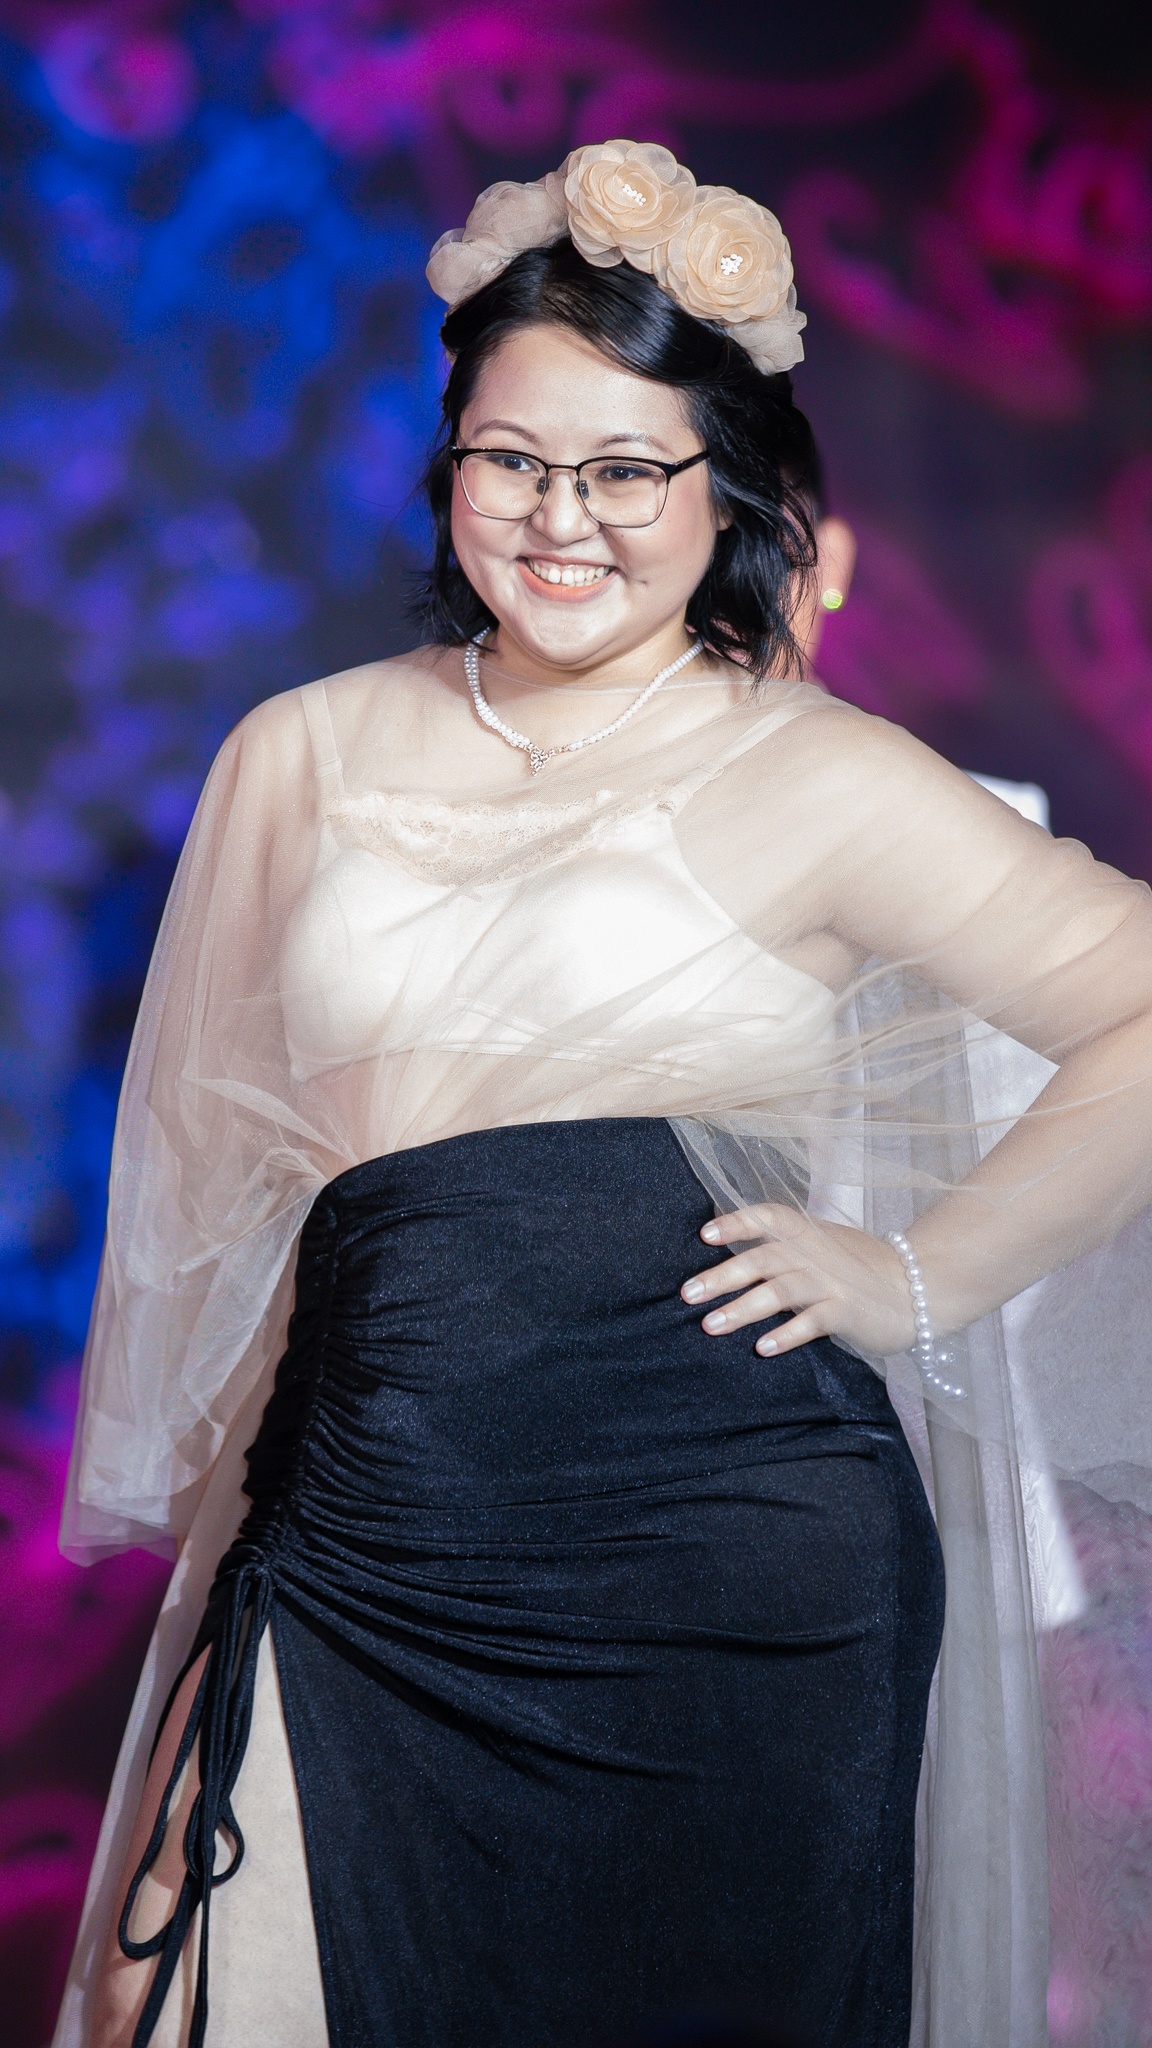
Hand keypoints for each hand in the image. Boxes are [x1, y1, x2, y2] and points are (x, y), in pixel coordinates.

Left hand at [681, 1203, 916, 1358]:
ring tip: (711, 1326)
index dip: (736, 1222)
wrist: (920, 1285)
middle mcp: (815, 1253)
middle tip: (688, 1294)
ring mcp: (832, 1282)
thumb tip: (734, 1261)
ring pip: (781, 1290)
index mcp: (807, 1232)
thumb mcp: (823, 1247)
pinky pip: (813, 1321)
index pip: (768, 1216)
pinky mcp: (848, 1311)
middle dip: (723, 1275)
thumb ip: (785, 1249)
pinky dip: (787, 1333)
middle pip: (763, 1258)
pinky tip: (763, 1349)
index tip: (704, 1235)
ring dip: (744, 1308)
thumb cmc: (863, 1269)